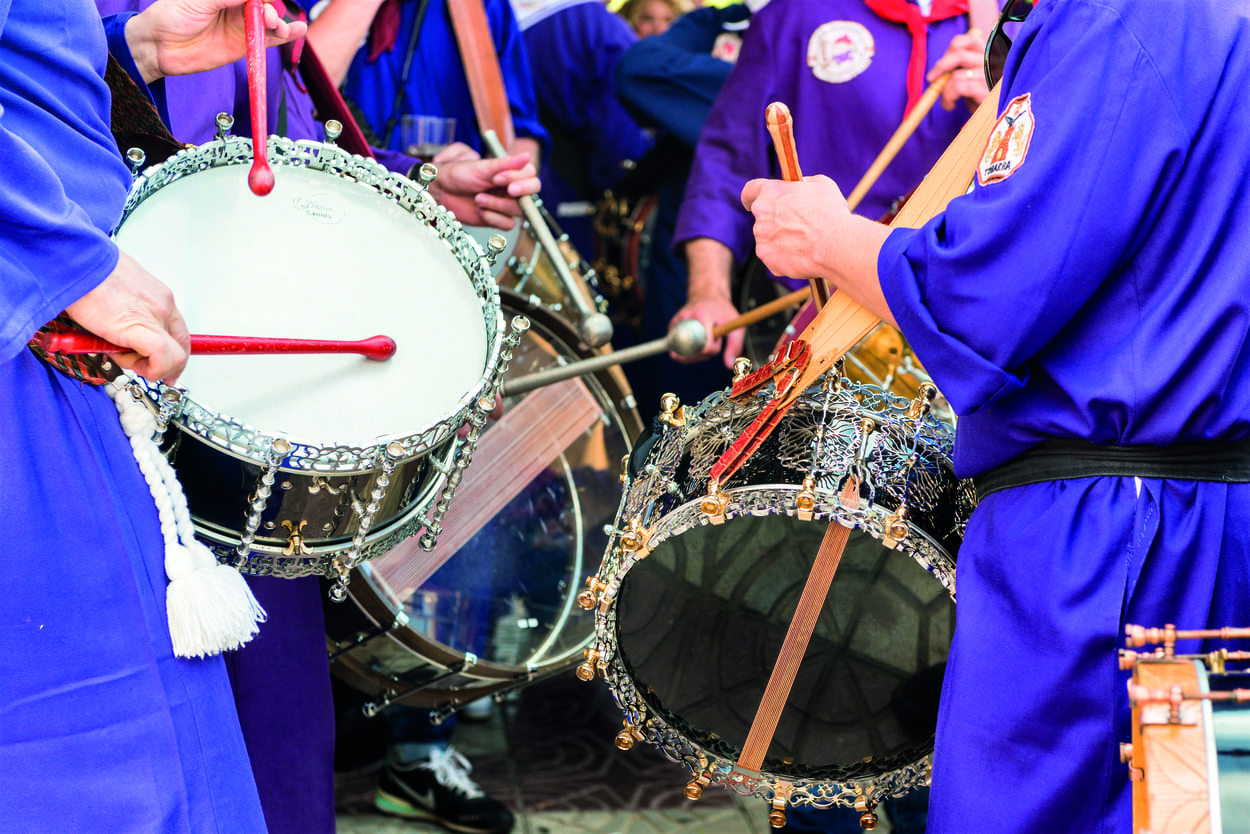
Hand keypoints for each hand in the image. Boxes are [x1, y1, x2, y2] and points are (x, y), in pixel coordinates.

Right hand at [65, 251, 190, 383]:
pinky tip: (125, 359)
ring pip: (173, 356)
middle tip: (146, 370)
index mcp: (158, 295)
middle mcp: (162, 304)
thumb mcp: (116, 288)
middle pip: (182, 346)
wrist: (74, 261)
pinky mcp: (141, 327)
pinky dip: (151, 369)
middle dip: (166, 366)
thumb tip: (117, 328)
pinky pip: (162, 358)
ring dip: (146, 365)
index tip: (164, 368)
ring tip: (116, 351)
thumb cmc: (86, 272)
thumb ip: (124, 309)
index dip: (173, 356)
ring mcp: (155, 315)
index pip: (178, 332)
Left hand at [126, 0, 307, 83]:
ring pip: (270, 21)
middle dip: (271, 8)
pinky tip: (297, 31)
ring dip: (281, 22)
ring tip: (282, 27)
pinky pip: (268, 40)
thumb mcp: (199, 1)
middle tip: (268, 16)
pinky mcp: (244, 45)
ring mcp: (242, 25)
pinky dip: (284, 36)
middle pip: (264, 4)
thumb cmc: (171, 16)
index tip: (266, 0)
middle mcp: (235, 6)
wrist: (159, 48)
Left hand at [426, 144, 540, 229]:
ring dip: (498, 205)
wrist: (442, 192)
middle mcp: (511, 190)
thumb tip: (526, 156)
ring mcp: (505, 205)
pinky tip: (480, 211)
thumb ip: (506, 163)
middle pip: (531, 195)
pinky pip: (507, 224)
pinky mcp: (498, 219)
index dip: (519, 178)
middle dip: (520, 193)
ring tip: (479, 199)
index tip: (499, 177)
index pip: (530, 176)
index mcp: (510, 174)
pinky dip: (493, 218)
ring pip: (518, 211)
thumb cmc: (459, 175)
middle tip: (508, 190)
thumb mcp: (482, 167)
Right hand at [669, 294, 742, 368]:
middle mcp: (686, 318)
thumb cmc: (721, 310)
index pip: (703, 346)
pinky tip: (695, 342)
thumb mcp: (734, 323)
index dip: (713, 349)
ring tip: (702, 340)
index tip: (718, 340)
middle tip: (711, 340)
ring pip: (681, 354)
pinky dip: (687, 353)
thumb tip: (729, 366)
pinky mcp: (670, 328)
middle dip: (703, 353)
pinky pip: (675, 351)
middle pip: (691, 352)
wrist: (706, 295)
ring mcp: (676, 323)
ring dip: (694, 354)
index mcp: (702, 315)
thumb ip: (734, 345)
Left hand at [741, 174, 848, 285]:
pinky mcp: (767, 257)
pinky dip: (785, 257)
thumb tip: (799, 186)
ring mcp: (761, 237)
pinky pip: (773, 257)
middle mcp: (760, 213)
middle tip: (796, 226)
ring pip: (768, 238)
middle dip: (774, 221)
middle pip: (762, 217)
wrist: (835, 245)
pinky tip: (802, 255)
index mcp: (770, 191)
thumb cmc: (831, 212)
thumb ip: (802, 183)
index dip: (750, 197)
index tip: (750, 203)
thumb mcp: (820, 184)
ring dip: (781, 240)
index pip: (749, 191)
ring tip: (805, 242)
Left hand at [927, 29, 989, 110]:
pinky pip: (959, 88)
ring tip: (946, 100)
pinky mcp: (985, 91)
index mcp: (989, 55)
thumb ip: (959, 67)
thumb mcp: (970, 78)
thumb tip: (938, 68)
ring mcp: (989, 76)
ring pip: (956, 75)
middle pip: (960, 54)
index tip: (941, 62)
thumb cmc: (979, 98)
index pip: (971, 38)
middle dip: (940, 66)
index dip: (951, 49)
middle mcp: (991, 62)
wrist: (993, 117)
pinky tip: (950, 105)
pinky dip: (948, 97)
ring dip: (944, 90)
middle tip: (931, 78)